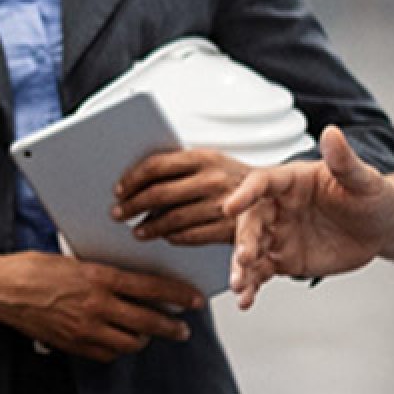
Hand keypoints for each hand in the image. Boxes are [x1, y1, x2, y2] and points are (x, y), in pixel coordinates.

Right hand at [0, 252, 200, 362]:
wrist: (1, 291)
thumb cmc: (33, 269)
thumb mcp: (74, 260)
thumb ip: (104, 273)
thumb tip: (132, 281)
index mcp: (98, 277)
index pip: (150, 287)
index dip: (177, 295)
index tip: (194, 300)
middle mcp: (96, 305)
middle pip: (148, 320)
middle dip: (171, 326)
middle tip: (183, 328)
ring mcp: (85, 329)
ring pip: (130, 342)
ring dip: (144, 338)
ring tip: (149, 333)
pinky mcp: (74, 344)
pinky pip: (107, 353)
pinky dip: (118, 348)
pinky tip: (119, 340)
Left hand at [112, 148, 252, 244]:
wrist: (274, 196)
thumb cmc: (232, 178)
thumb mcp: (209, 162)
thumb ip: (178, 168)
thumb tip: (137, 180)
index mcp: (203, 157)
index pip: (156, 165)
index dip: (132, 179)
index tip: (119, 190)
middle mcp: (212, 178)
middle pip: (159, 193)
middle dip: (133, 206)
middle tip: (119, 213)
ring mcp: (221, 204)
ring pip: (172, 218)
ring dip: (150, 227)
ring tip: (137, 231)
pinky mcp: (228, 228)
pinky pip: (190, 236)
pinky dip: (173, 237)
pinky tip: (164, 237)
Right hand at [221, 126, 391, 307]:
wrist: (381, 226)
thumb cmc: (372, 195)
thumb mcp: (362, 179)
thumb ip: (344, 160)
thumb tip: (333, 133)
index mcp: (291, 181)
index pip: (262, 182)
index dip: (245, 193)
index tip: (231, 205)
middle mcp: (278, 206)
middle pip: (252, 220)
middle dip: (244, 240)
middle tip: (244, 258)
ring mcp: (279, 234)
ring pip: (251, 249)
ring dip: (242, 268)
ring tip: (239, 287)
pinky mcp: (284, 259)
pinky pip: (262, 272)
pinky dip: (252, 286)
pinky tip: (246, 300)